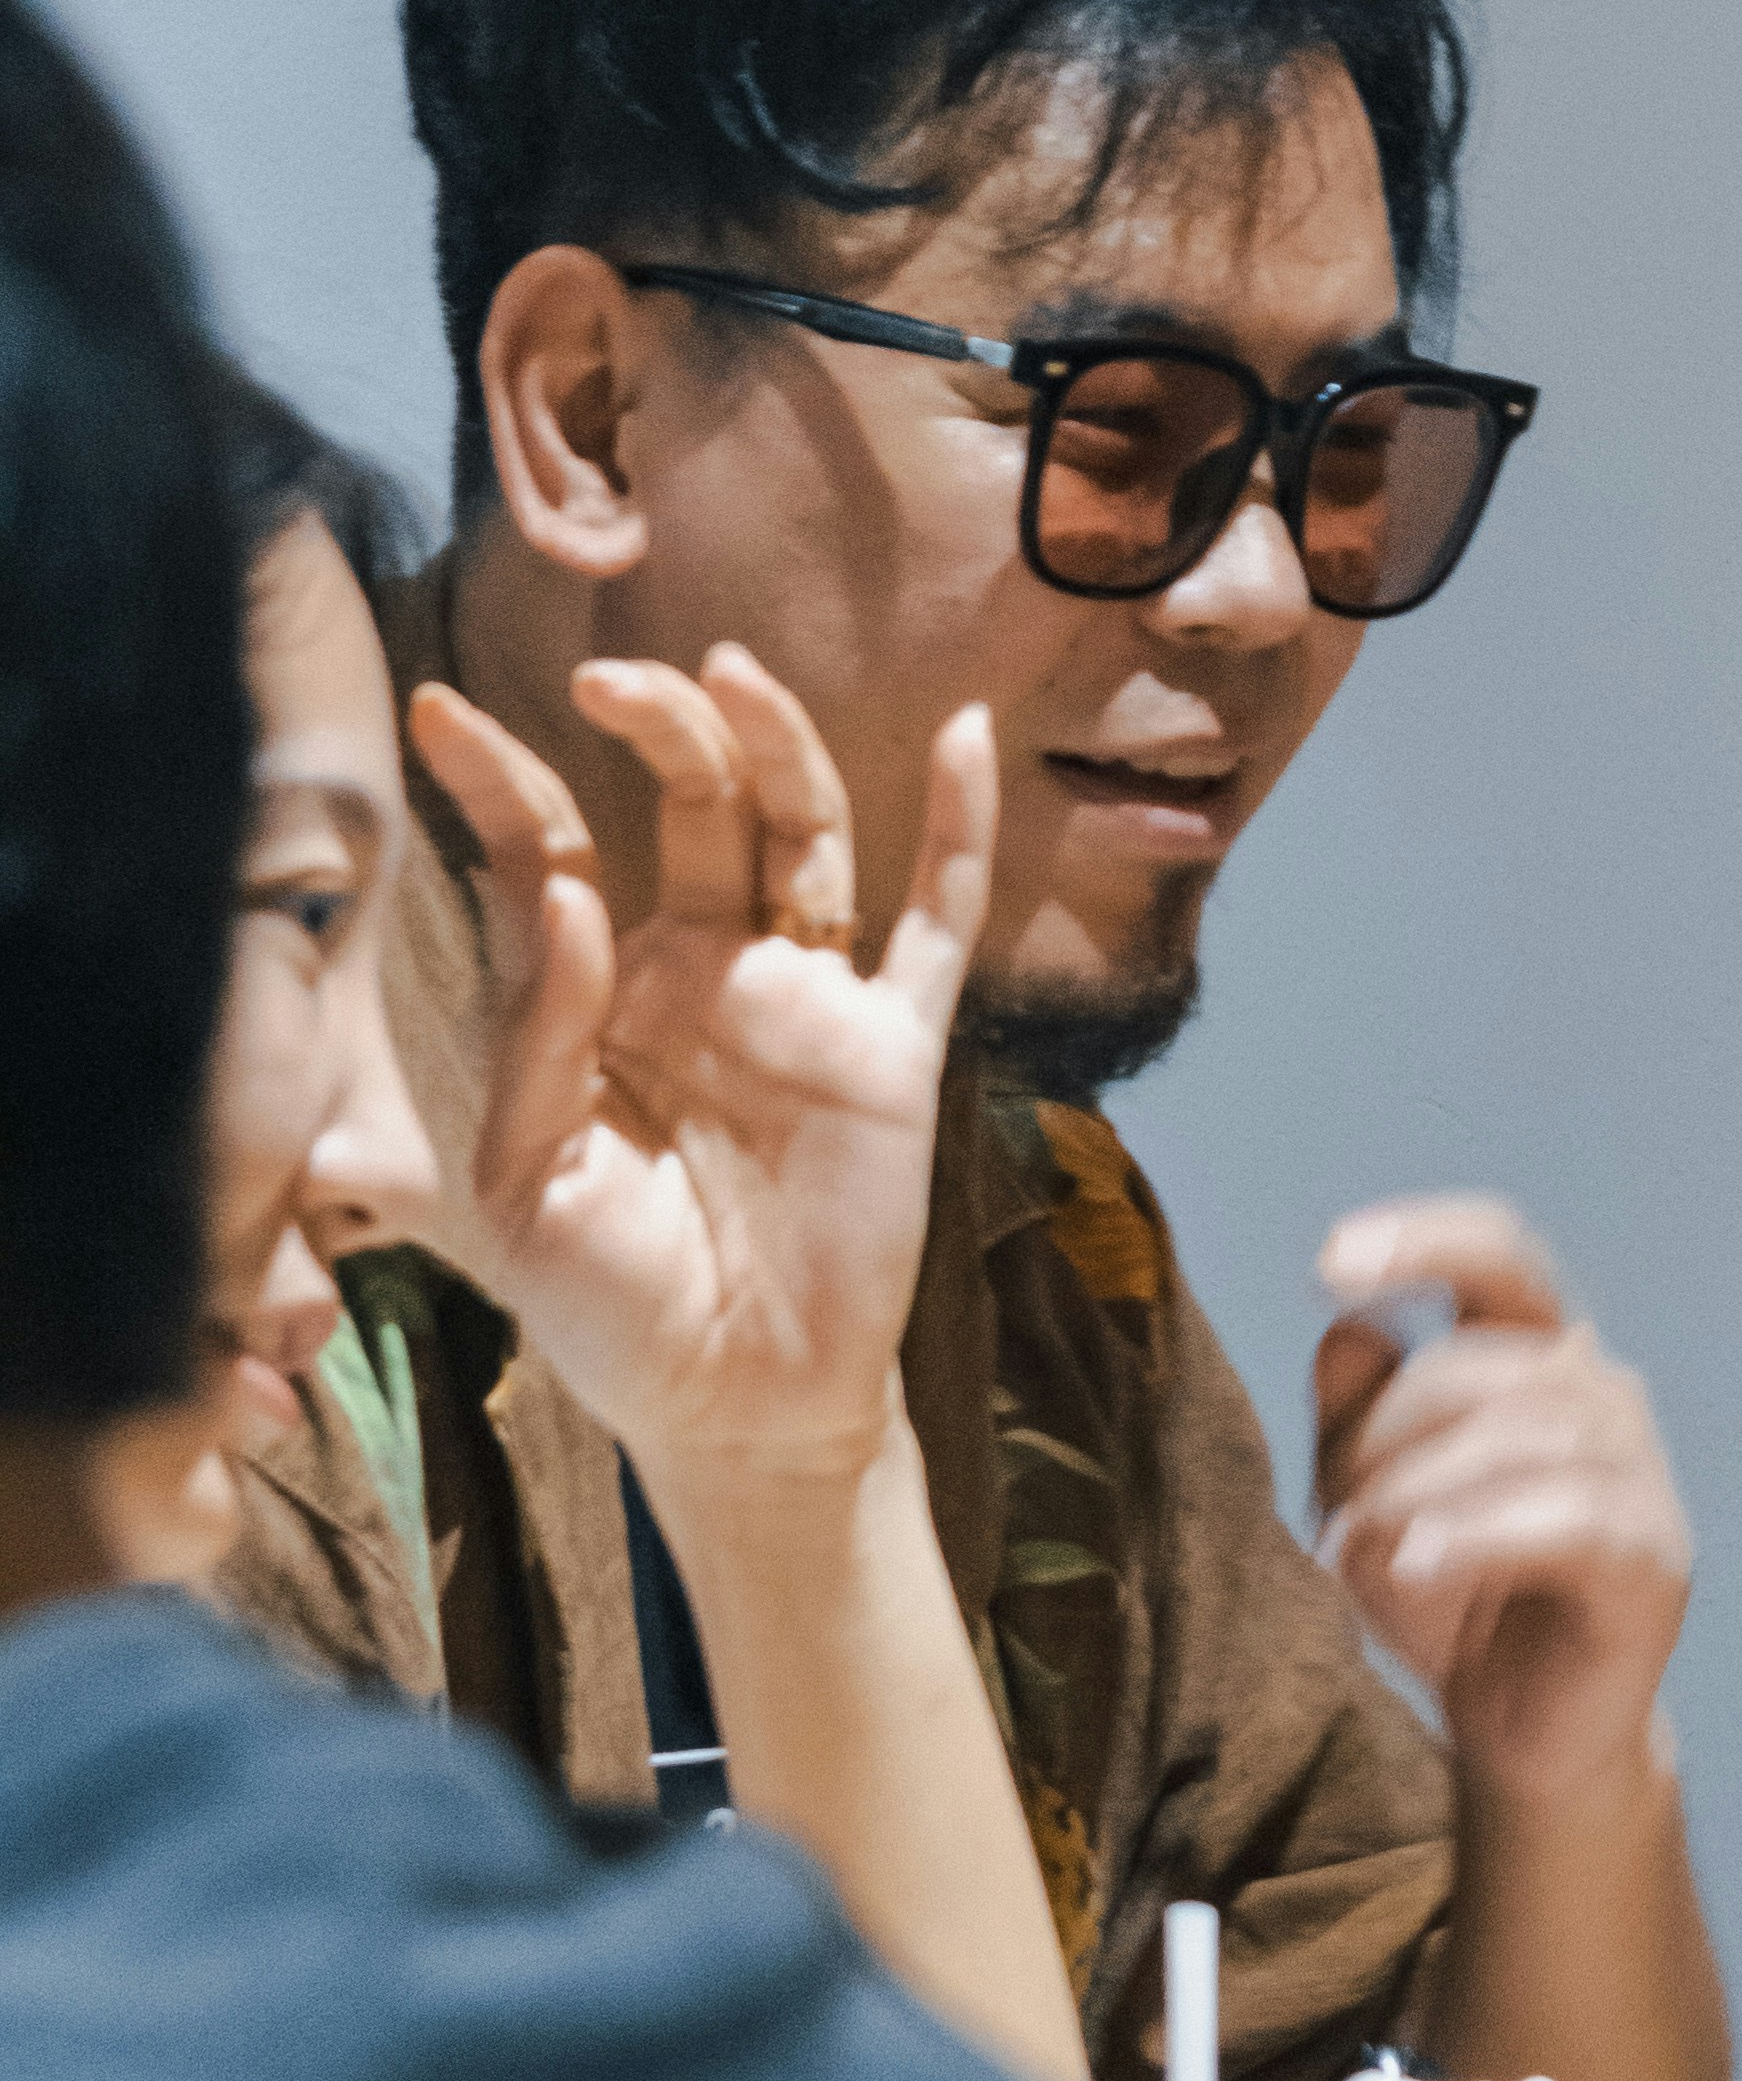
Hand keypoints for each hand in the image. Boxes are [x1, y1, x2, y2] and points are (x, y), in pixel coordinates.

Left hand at [417, 654, 987, 1516]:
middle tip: (607, 675)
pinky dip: (958, 828)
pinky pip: (935, 922)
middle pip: (691, 806)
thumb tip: (570, 891)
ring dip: (774, 744)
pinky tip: (963, 737)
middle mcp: (705, 972)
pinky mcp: (893, 1046)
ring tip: (733, 671)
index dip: (501, 782)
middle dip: (654, 727)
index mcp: (601, 997)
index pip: (555, 854)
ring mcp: (805, 1000)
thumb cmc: (610, 1306)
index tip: (439, 710)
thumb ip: (539, 1036)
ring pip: (802, 834)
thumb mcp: (526, 1180)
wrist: (732, 1409)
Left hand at [1311, 1195, 1689, 1815]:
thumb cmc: (1447, 1596)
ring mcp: (1638, 1475)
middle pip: (1471, 1370)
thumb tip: (1351, 1323)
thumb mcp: (1369, 1495)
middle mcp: (1602, 1395)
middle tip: (1333, 1526)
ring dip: (1412, 1499)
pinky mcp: (1651, 1560)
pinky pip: (1564, 1521)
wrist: (1519, 1733)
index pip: (1501, 1256)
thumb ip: (1354, 1409)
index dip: (1426, 1239)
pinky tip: (1418, 1567)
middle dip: (1378, 1441)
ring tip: (1364, 1562)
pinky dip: (1476, 1538)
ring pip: (1511, 1440)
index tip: (1329, 1262)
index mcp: (1540, 1356)